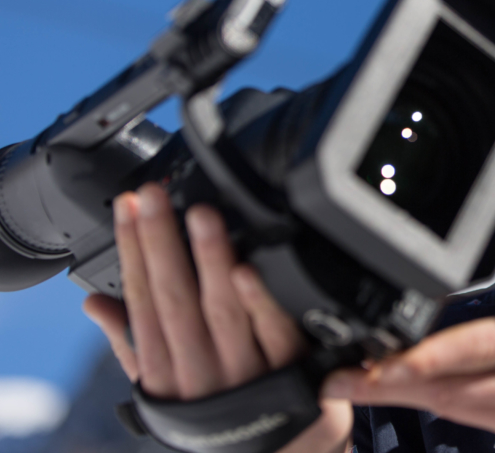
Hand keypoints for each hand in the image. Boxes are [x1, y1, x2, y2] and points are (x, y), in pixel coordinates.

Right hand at [83, 183, 351, 452]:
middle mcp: (199, 373)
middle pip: (173, 300)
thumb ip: (131, 343)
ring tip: (200, 215)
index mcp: (164, 372)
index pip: (139, 301)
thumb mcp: (166, 385)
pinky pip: (274, 333)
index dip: (131, 252)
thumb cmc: (219, 410)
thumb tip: (93, 303)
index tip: (127, 208)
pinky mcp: (292, 373)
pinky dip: (259, 302)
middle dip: (160, 242)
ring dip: (209, 259)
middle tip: (153, 195)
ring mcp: (245, 374)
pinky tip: (246, 269)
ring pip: (221, 310)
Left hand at [323, 207, 494, 452]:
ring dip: (400, 398)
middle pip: (443, 386)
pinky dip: (443, 411)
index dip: (422, 355)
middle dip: (385, 383)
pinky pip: (476, 425)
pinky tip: (416, 401)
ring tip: (352, 388)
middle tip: (334, 377)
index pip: (475, 347)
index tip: (381, 353)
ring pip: (450, 409)